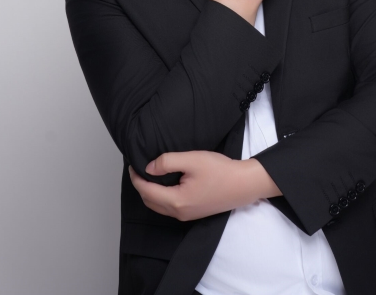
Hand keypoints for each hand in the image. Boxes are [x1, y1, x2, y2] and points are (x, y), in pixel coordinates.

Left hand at [128, 150, 281, 220]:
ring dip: (150, 192)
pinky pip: (169, 207)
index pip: (146, 191)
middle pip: (149, 201)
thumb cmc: (221, 171)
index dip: (136, 178)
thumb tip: (149, 168)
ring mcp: (186, 215)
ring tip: (149, 174)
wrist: (244, 184)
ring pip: (159, 206)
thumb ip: (168, 162)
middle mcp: (179, 212)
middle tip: (138, 169)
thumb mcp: (192, 159)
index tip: (132, 164)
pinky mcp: (194, 213)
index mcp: (176, 201)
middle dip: (140, 186)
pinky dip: (160, 196)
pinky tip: (165, 183)